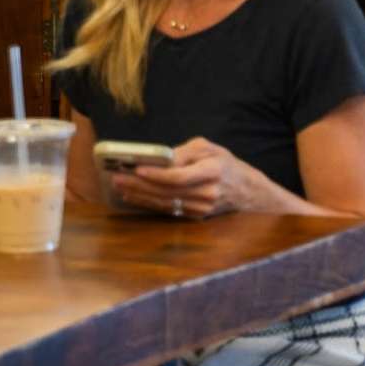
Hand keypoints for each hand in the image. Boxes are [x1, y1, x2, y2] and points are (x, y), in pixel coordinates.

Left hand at [109, 138, 259, 220]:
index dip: (157, 174)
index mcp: (212, 171)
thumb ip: (186, 152)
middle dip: (139, 185)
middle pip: (167, 191)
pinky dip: (148, 203)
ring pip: (165, 202)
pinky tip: (133, 197)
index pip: (180, 176)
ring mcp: (202, 208)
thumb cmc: (225, 165)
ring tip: (120, 186)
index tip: (137, 169)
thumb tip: (160, 159)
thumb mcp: (210, 149)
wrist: (246, 191)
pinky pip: (168, 210)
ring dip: (139, 195)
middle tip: (118, 177)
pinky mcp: (196, 216)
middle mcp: (208, 192)